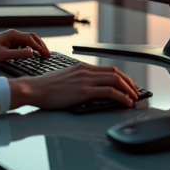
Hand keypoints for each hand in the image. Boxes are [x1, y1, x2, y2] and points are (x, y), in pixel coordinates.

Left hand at [0, 29, 49, 61]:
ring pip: (28, 39)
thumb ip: (18, 54)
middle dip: (41, 45)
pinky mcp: (9, 40)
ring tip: (42, 54)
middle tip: (47, 54)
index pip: (31, 40)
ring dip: (36, 46)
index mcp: (13, 35)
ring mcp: (11, 36)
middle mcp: (14, 34)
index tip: (46, 55)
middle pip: (32, 37)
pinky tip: (30, 53)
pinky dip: (29, 47)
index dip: (40, 48)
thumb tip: (32, 53)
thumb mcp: (2, 55)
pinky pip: (23, 42)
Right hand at [7, 63, 139, 109]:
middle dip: (129, 82)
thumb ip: (78, 79)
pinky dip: (121, 97)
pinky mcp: (84, 91)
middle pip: (115, 73)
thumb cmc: (45, 87)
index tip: (127, 84)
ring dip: (128, 89)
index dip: (122, 77)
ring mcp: (86, 80)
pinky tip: (126, 102)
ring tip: (133, 97)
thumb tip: (88, 87)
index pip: (108, 69)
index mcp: (81, 68)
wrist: (34, 88)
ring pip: (116, 81)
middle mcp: (86, 71)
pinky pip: (109, 92)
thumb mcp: (65, 78)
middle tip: (135, 91)